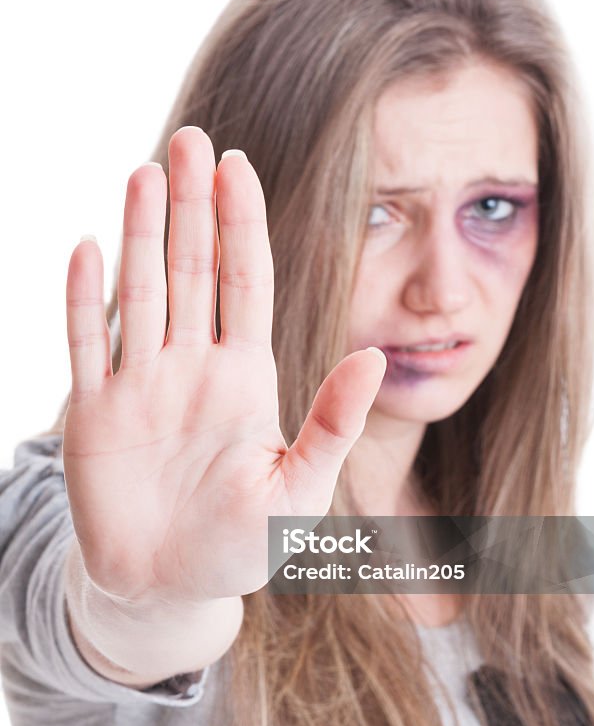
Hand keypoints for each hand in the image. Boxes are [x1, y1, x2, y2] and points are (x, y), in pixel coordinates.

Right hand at [63, 126, 385, 605]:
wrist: (168, 586)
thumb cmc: (242, 544)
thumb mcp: (300, 490)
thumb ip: (334, 423)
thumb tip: (378, 357)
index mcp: (244, 378)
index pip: (245, 282)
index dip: (242, 224)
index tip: (238, 164)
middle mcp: (191, 367)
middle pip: (191, 270)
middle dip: (191, 206)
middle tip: (190, 139)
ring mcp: (140, 385)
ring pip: (140, 293)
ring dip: (138, 234)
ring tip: (143, 173)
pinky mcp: (93, 415)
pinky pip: (86, 346)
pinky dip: (82, 301)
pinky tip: (86, 249)